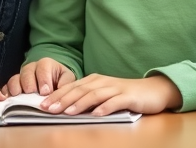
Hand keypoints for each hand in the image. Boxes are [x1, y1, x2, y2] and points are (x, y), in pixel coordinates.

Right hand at [5, 57, 75, 95]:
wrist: (53, 82)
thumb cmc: (60, 80)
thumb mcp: (67, 79)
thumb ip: (66, 83)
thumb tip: (61, 91)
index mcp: (45, 64)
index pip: (42, 68)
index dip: (43, 80)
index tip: (45, 92)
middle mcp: (31, 68)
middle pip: (26, 73)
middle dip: (29, 84)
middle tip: (32, 94)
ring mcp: (20, 77)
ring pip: (14, 79)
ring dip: (16, 89)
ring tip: (20, 98)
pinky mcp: (13, 86)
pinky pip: (6, 88)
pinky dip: (6, 94)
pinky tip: (8, 101)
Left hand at [40, 73, 181, 116]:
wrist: (153, 91)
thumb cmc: (125, 95)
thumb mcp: (103, 94)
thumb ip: (87, 98)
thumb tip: (65, 108)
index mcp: (95, 80)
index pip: (72, 87)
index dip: (57, 95)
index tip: (42, 105)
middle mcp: (103, 82)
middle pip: (80, 90)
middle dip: (63, 99)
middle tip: (49, 109)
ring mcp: (116, 88)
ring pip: (94, 95)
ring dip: (80, 103)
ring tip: (68, 112)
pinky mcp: (128, 97)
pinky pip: (115, 102)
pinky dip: (104, 108)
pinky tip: (96, 114)